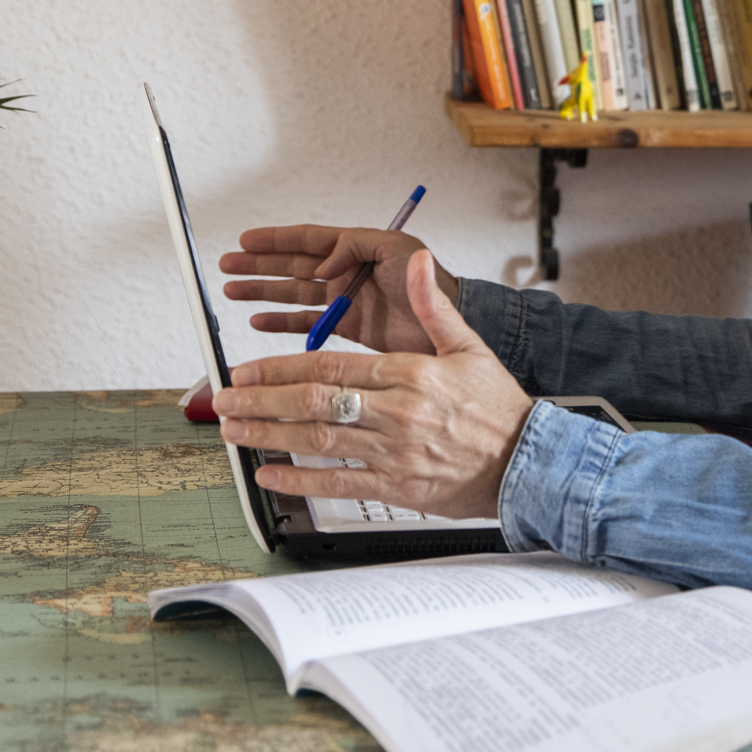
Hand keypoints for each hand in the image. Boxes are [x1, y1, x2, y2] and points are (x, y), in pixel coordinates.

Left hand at [213, 251, 532, 519]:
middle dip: (260, 400)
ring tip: (232, 430)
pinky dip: (299, 480)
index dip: (280, 366)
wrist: (528, 464)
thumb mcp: (469, 346)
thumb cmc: (497, 408)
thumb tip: (419, 264)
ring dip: (268, 434)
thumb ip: (433, 305)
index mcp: (408, 374)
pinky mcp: (396, 487)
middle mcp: (395, 413)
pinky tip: (269, 474)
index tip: (247, 368)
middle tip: (223, 399)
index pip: (328, 363)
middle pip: (312, 401)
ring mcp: (393, 452)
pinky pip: (338, 483)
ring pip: (317, 440)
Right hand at [220, 223, 460, 354]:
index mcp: (355, 249)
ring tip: (233, 290)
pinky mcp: (347, 327)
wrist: (447, 327)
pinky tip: (259, 320)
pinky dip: (282, 322)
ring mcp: (344, 301)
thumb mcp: (396, 249)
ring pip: (294, 294)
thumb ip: (355, 247)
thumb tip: (322, 263)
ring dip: (263, 292)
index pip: (308, 240)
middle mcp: (346, 274)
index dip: (276, 239)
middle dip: (259, 265)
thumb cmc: (432, 284)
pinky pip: (307, 322)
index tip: (246, 239)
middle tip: (228, 265)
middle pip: (293, 266)